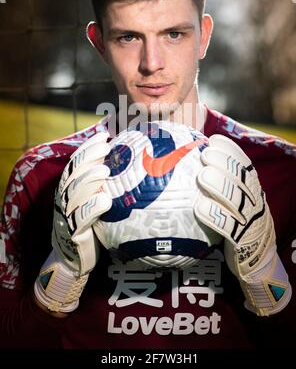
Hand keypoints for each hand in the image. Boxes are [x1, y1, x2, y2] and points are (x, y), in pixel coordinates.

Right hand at [34, 131, 111, 312]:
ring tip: (105, 170)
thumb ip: (104, 184)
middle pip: (74, 173)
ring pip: (74, 193)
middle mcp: (65, 199)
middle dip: (88, 157)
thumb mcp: (94, 201)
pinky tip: (105, 200)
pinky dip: (92, 207)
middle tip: (106, 147)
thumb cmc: (89, 225)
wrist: (74, 259)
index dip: (88, 147)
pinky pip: (81, 218)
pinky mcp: (73, 233)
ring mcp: (67, 216)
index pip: (76, 163)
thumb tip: (131, 162)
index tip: (104, 135)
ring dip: (89, 179)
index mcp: (69, 189)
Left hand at [194, 134, 291, 315]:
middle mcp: (255, 202)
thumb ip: (218, 184)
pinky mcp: (244, 241)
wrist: (255, 262)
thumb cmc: (234, 225)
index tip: (213, 140)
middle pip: (242, 178)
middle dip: (224, 163)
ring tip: (202, 175)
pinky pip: (229, 227)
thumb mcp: (232, 202)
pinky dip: (214, 215)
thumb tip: (185, 162)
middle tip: (205, 155)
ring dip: (219, 186)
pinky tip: (199, 207)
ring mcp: (252, 221)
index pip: (245, 165)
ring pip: (237, 200)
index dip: (230, 151)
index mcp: (252, 190)